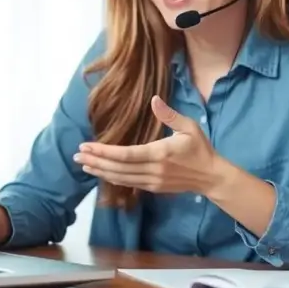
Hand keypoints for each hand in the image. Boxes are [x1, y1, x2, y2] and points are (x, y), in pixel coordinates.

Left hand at [73, 96, 225, 193]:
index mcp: (160, 153)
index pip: (126, 155)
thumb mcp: (189, 127)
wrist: (211, 177)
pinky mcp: (153, 188)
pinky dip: (113, 178)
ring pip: (120, 178)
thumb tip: (154, 99)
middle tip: (76, 156)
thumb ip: (169, 115)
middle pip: (118, 168)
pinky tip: (102, 172)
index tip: (87, 146)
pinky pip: (129, 183)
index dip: (104, 152)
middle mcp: (153, 170)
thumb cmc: (200, 149)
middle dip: (96, 162)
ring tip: (83, 165)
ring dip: (100, 171)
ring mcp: (152, 181)